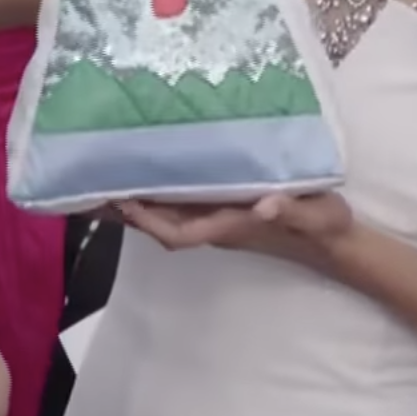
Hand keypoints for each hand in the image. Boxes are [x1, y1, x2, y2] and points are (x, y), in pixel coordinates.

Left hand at [113, 192, 353, 267]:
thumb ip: (292, 209)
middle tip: (83, 188)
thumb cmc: (324, 227)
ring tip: (96, 180)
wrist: (333, 240)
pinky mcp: (223, 207)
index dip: (149, 221)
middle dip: (123, 212)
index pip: (180, 232)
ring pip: (165, 214)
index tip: (123, 201)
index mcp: (232, 226)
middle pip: (159, 225)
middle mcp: (216, 225)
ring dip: (132, 203)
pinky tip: (139, 174)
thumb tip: (266, 204)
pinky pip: (179, 202)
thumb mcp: (316, 215)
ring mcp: (217, 217)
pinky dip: (154, 193)